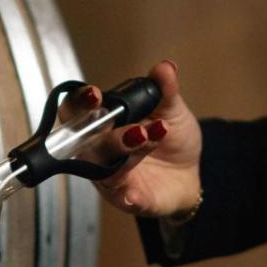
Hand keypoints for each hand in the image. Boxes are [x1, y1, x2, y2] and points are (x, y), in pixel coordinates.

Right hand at [63, 59, 202, 217]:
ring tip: (147, 138)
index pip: (77, 113)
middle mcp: (100, 151)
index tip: (94, 94)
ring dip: (124, 153)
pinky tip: (134, 192)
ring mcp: (111, 177)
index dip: (79, 103)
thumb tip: (165, 67)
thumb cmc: (170, 139)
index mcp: (103, 124)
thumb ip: (165, 90)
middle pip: (88, 143)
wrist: (189, 172)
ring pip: (105, 168)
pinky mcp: (128, 199)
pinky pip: (123, 198)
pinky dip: (127, 195)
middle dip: (108, 134)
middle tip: (134, 127)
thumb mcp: (172, 110)